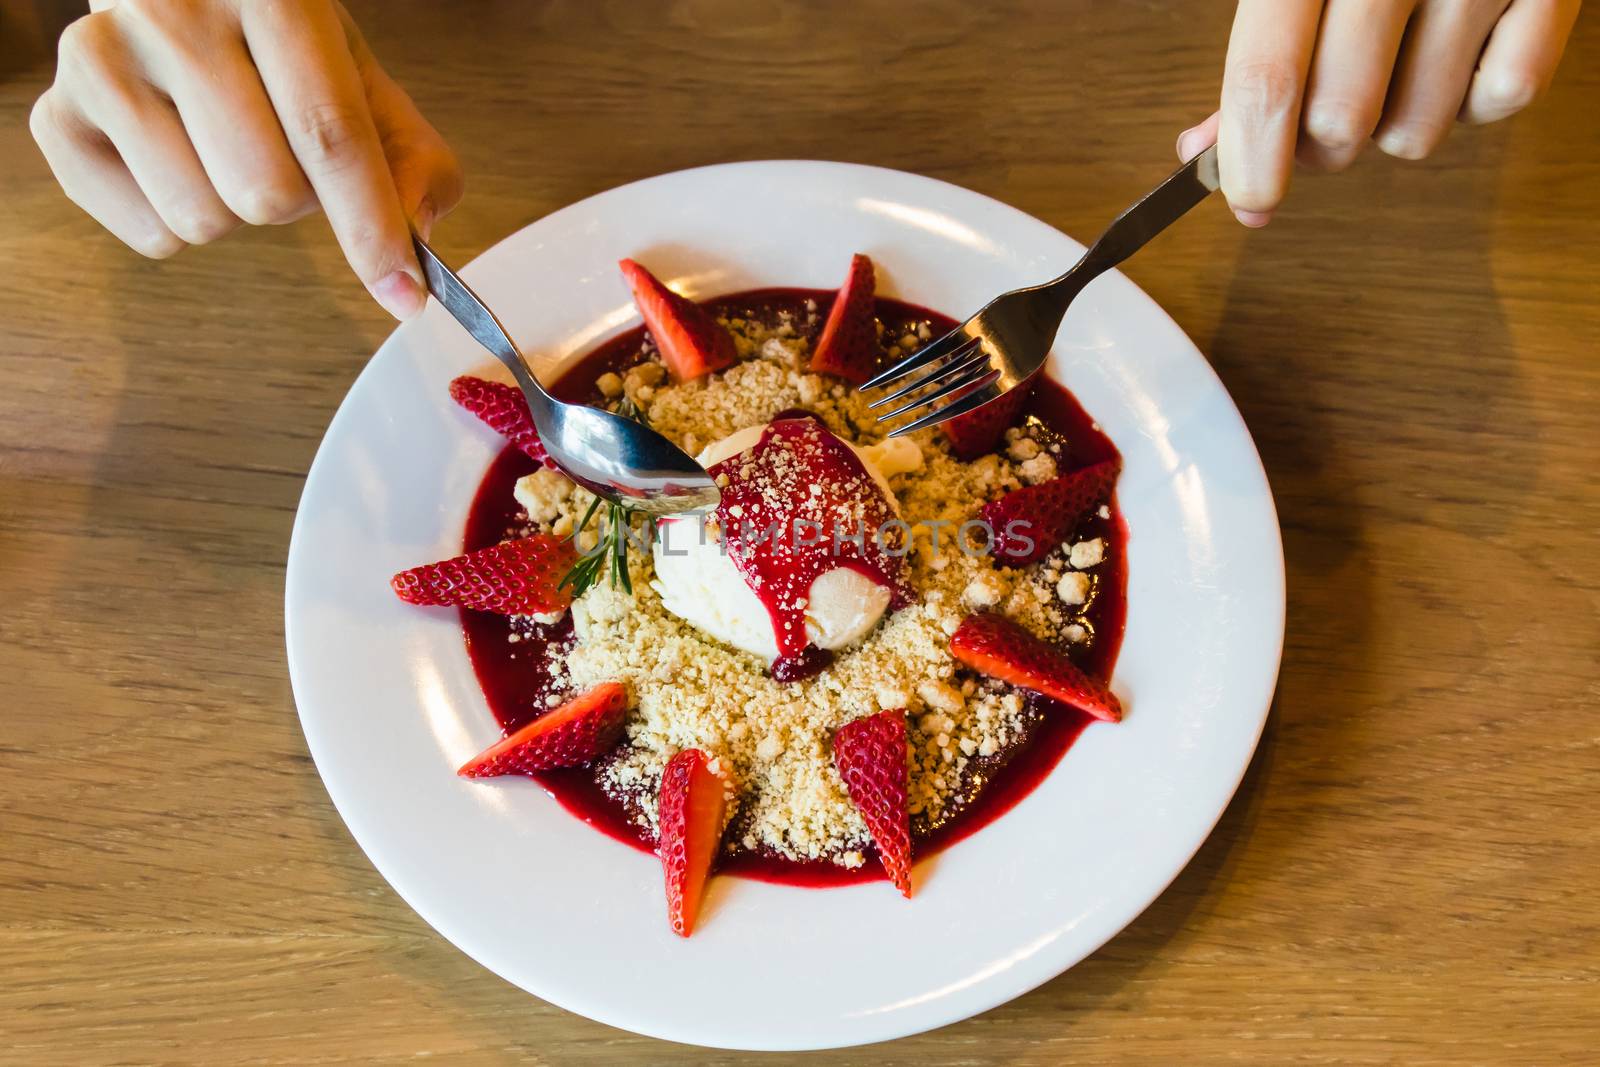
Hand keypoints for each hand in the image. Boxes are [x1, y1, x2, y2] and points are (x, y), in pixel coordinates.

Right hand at [29, 0, 462, 318]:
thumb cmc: (275, 45)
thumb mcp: (354, 76)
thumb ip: (407, 157)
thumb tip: (415, 241)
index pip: (328, 135)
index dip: (372, 228)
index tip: (406, 297)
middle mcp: (172, 11)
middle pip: (265, 194)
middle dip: (294, 201)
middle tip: (279, 149)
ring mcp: (101, 58)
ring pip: (203, 220)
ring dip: (234, 210)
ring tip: (223, 146)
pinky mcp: (55, 113)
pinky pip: (148, 233)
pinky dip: (177, 222)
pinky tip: (173, 159)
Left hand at [1178, 0, 1580, 225]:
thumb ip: (1260, 54)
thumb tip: (1205, 150)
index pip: (1270, 78)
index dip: (1253, 158)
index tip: (1251, 203)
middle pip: (1339, 119)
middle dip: (1322, 147)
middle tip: (1326, 122)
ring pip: (1415, 130)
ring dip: (1395, 125)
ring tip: (1400, 65)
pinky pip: (1503, 98)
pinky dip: (1474, 99)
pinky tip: (1459, 51)